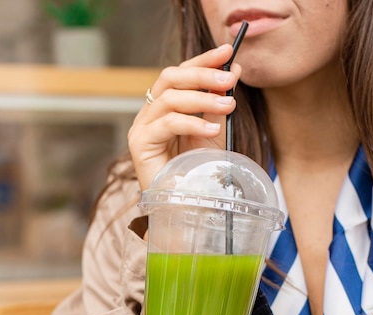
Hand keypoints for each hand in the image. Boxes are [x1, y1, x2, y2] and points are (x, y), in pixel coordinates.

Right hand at [127, 45, 241, 190]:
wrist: (185, 205)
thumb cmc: (196, 172)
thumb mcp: (212, 131)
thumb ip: (219, 103)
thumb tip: (233, 69)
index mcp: (165, 107)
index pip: (181, 73)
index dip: (203, 60)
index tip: (228, 50)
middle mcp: (150, 113)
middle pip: (171, 78)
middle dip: (202, 75)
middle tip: (229, 78)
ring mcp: (142, 127)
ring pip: (170, 99)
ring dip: (202, 99)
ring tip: (228, 105)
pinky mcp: (139, 143)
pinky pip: (168, 123)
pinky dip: (192, 123)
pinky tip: (211, 130)